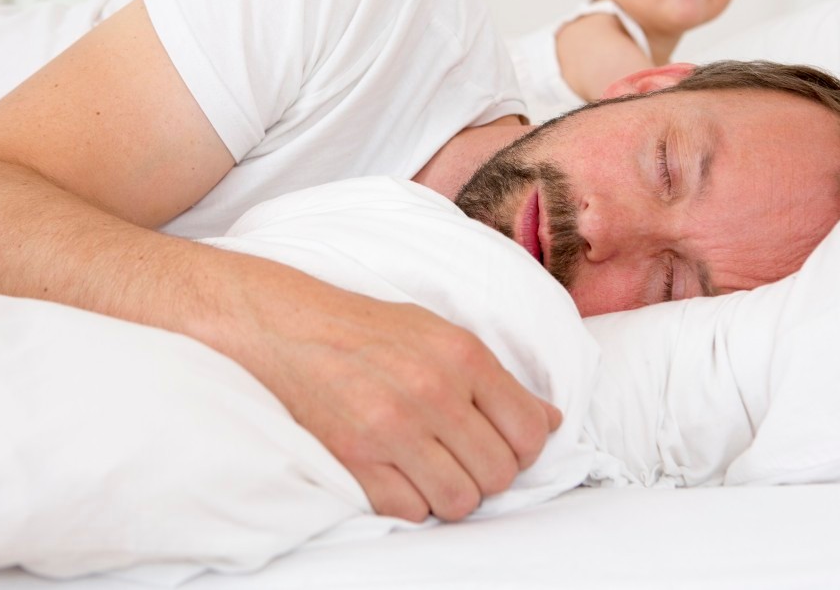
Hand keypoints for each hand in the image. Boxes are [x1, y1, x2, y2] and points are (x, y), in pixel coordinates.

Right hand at [222, 279, 562, 522]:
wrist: (289, 328)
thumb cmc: (370, 330)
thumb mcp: (442, 334)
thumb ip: (497, 379)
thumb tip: (549, 422)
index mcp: (463, 356)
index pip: (529, 432)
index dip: (524, 449)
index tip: (503, 444)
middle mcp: (432, 392)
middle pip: (499, 473)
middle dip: (487, 474)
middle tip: (463, 457)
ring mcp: (391, 430)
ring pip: (460, 501)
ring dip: (452, 493)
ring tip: (433, 469)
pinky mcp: (354, 460)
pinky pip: (410, 511)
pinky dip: (409, 501)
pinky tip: (398, 473)